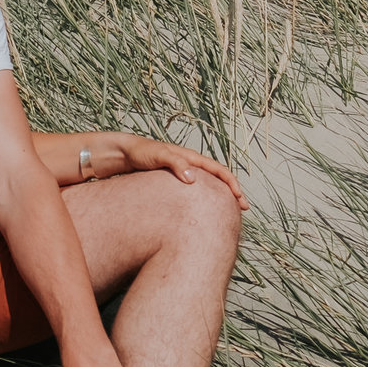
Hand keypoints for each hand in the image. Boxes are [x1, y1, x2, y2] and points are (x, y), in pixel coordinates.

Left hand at [114, 134, 246, 211]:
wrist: (125, 153)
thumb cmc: (141, 152)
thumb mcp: (158, 156)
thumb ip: (175, 164)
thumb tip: (193, 178)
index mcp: (191, 158)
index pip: (218, 170)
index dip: (231, 183)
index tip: (239, 197)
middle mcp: (191, 165)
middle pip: (218, 179)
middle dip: (232, 192)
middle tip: (243, 209)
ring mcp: (184, 173)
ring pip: (209, 186)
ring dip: (221, 197)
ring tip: (229, 214)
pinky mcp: (176, 182)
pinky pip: (197, 191)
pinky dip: (206, 200)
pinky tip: (204, 213)